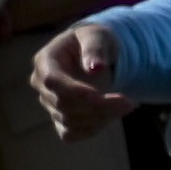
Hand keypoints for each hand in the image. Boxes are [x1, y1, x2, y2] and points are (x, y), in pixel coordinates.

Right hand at [27, 18, 134, 134]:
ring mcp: (49, 103)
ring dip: (101, 118)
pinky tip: (112, 116)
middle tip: (129, 101)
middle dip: (98, 105)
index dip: (74, 91)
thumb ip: (94, 49)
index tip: (99, 95)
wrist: (96, 56)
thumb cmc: (94, 41)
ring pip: (69, 121)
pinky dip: (93, 129)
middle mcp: (41, 85)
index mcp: (45, 61)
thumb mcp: (97, 36)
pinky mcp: (59, 118)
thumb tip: (95, 68)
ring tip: (128, 105)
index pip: (52, 81)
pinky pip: (70, 134)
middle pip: (63, 104)